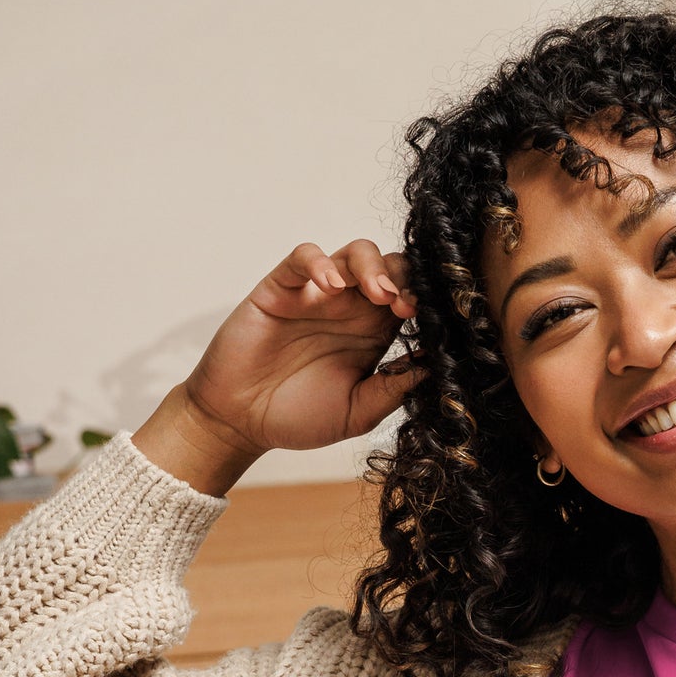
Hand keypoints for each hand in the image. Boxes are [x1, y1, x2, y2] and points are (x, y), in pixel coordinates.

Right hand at [180, 240, 425, 453]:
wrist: (241, 422)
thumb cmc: (298, 417)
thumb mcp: (357, 413)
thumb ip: (392, 390)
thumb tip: (434, 368)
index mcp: (373, 334)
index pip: (409, 299)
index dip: (423, 302)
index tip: (428, 321)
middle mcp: (350, 309)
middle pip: (390, 267)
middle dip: (404, 278)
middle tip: (404, 305)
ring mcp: (316, 295)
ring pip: (353, 253)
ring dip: (372, 266)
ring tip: (378, 293)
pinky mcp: (281, 288)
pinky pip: (302, 257)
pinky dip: (319, 262)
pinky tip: (330, 286)